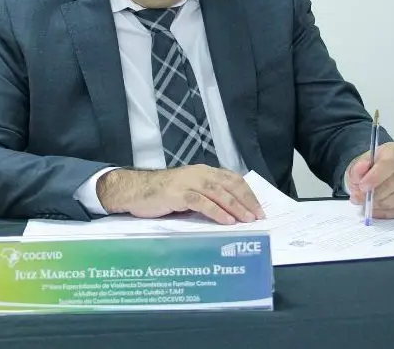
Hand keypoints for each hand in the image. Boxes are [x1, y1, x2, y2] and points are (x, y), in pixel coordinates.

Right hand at [96, 165, 265, 224]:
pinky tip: (226, 221)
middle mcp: (199, 173)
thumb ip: (207, 196)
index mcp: (204, 171)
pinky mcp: (178, 193)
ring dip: (235, 207)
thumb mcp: (189, 191)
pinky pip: (202, 202)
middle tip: (258, 216)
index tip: (259, 208)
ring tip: (247, 220)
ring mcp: (188, 182)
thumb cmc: (162, 194)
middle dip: (246, 201)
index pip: (233, 180)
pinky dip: (216, 211)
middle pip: (229, 185)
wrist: (134, 190)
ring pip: (218, 193)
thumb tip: (231, 212)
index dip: (247, 194)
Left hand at [345, 142, 393, 218]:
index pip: (388, 164)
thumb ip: (358, 167)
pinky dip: (386, 212)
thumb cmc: (371, 167)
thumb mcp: (360, 163)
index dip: (375, 177)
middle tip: (359, 198)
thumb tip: (360, 169)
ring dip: (380, 204)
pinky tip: (375, 209)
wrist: (381, 172)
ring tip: (366, 203)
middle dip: (375, 194)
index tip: (362, 186)